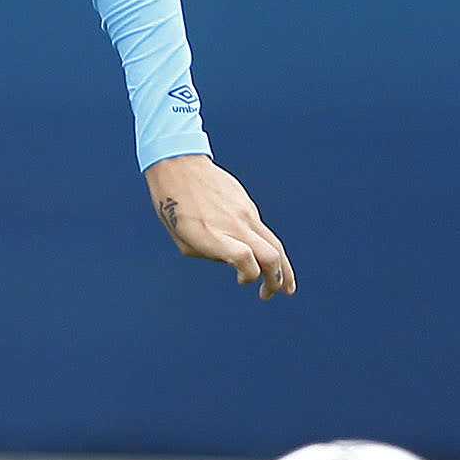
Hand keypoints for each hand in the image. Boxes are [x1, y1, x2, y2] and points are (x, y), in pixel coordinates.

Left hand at [144, 153, 294, 297]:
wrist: (180, 166)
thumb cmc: (172, 206)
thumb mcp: (183, 239)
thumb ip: (210, 254)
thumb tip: (234, 260)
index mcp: (212, 235)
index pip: (244, 258)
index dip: (250, 275)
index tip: (241, 281)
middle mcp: (234, 224)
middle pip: (271, 255)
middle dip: (277, 280)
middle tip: (272, 294)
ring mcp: (245, 212)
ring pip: (274, 243)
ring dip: (282, 268)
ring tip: (286, 287)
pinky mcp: (247, 204)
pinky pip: (262, 230)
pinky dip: (268, 249)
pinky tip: (265, 259)